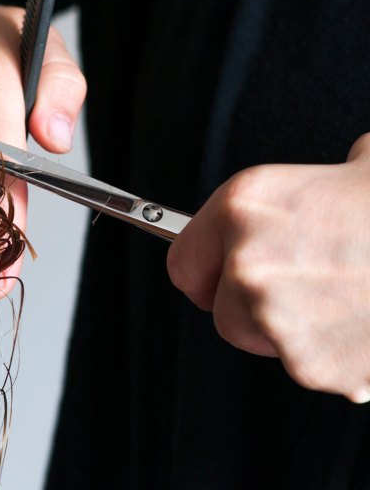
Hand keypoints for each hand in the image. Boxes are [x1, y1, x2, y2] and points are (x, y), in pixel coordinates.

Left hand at [167, 133, 369, 402]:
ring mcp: (276, 315)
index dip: (206, 275)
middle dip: (253, 311)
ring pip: (263, 341)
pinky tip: (364, 326)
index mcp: (243, 206)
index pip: (184, 262)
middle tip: (302, 293)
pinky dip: (334, 356)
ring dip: (294, 332)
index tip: (218, 282)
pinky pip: (308, 366)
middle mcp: (246, 260)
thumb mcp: (350, 168)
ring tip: (347, 302)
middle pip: (222, 312)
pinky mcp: (311, 362)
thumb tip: (304, 195)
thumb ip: (301, 192)